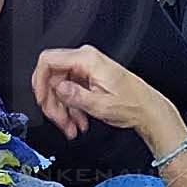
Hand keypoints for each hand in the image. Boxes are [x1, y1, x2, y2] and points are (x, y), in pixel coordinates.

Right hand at [30, 46, 182, 146]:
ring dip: (63, 110)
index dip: (39, 81)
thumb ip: (75, 96)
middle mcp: (86, 59)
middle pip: (52, 77)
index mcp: (87, 59)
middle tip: (59, 122)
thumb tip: (56, 88)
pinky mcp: (88, 77)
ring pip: (59, 87)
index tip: (41, 100)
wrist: (147, 109)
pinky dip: (71, 108)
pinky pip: (70, 90)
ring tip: (71, 127)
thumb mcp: (100, 105)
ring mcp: (86, 68)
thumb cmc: (131, 104)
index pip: (48, 60)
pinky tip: (78, 122)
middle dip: (54, 103)